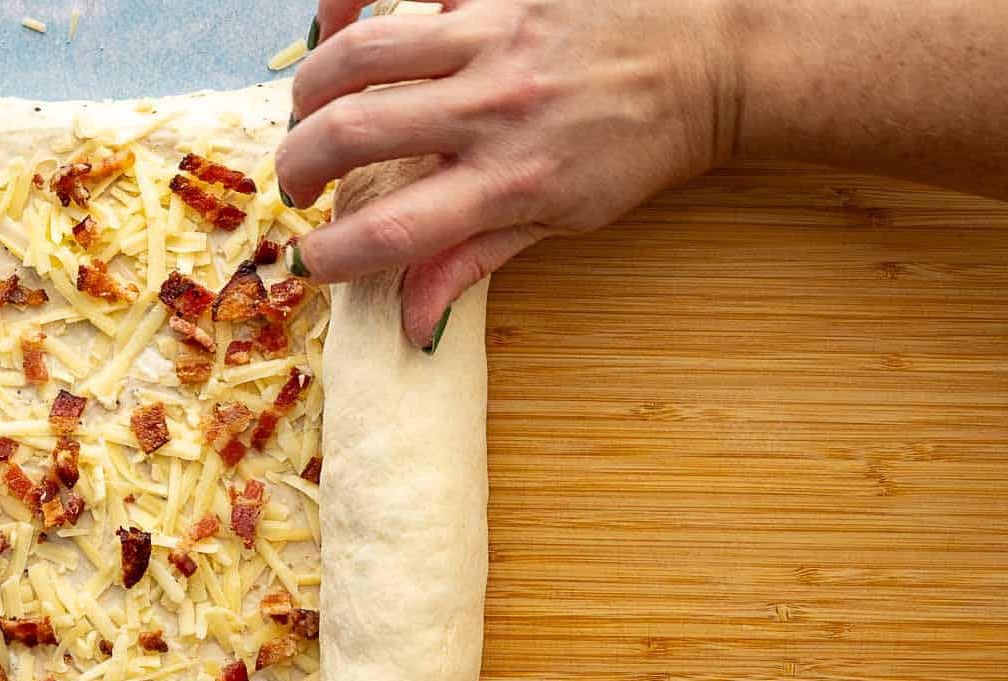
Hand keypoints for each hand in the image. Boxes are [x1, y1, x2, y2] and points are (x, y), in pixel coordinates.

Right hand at [277, 0, 745, 345]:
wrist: (710, 61)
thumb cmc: (638, 147)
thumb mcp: (564, 221)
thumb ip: (474, 261)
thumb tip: (411, 323)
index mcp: (512, 182)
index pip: (393, 230)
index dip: (332, 254)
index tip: (310, 262)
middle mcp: (495, 108)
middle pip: (354, 133)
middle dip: (299, 165)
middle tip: (296, 183)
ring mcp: (494, 37)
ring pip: (361, 52)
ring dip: (311, 87)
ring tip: (308, 110)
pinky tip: (339, 20)